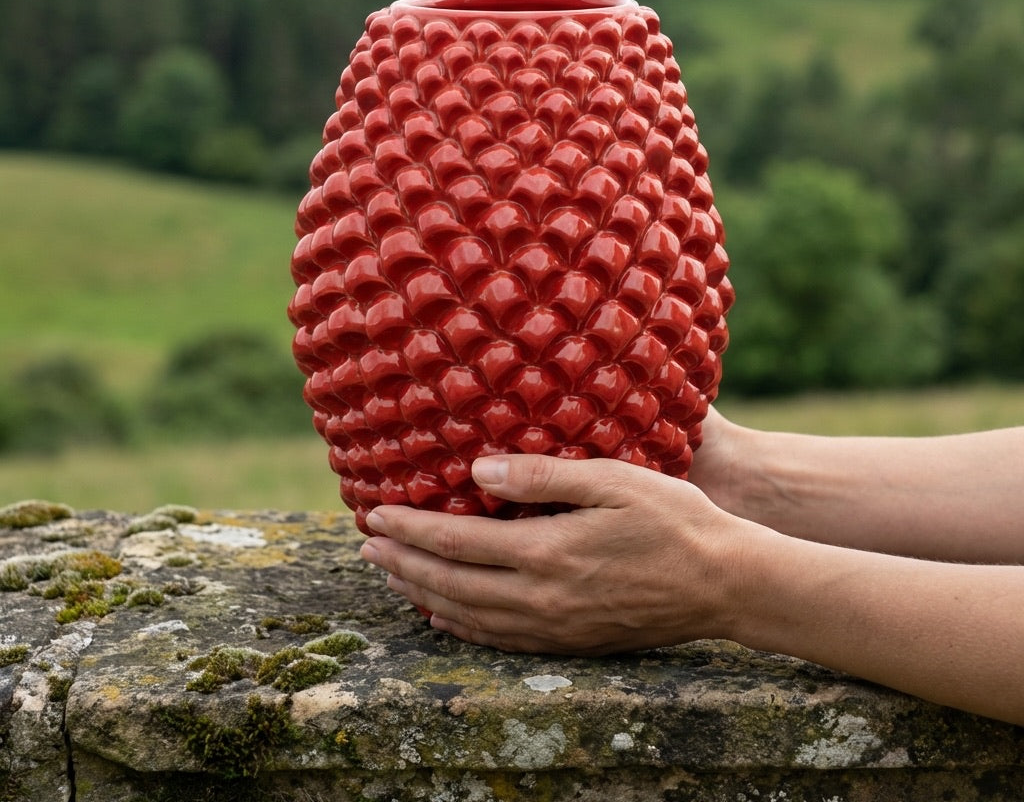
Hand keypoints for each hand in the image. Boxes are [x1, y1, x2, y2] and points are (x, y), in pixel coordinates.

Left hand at [359, 453, 746, 654]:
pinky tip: (448, 618)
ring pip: (469, 618)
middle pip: (451, 584)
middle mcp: (541, 598)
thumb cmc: (673, 520)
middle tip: (368, 548)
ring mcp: (555, 627)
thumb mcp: (611, 479)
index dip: (410, 530)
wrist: (726, 584)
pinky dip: (462, 628)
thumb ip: (541, 476)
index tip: (376, 516)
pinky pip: (500, 641)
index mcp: (546, 552)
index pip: (456, 542)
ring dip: (424, 595)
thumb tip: (478, 471)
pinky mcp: (572, 642)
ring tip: (394, 578)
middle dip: (403, 565)